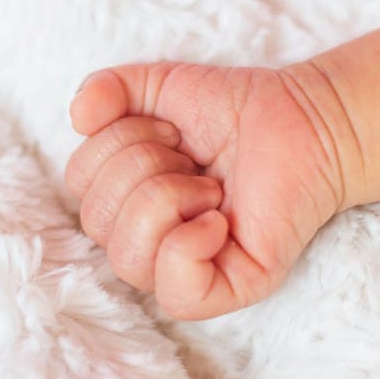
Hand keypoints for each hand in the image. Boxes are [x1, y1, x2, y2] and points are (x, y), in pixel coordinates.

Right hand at [65, 62, 360, 318]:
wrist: (302, 116)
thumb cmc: (232, 109)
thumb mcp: (157, 86)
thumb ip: (109, 90)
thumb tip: (78, 117)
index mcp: (126, 199)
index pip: (80, 183)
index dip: (119, 143)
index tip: (173, 131)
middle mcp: (147, 238)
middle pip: (96, 222)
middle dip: (144, 168)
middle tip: (195, 157)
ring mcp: (187, 268)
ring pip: (129, 259)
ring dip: (167, 201)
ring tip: (212, 185)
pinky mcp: (229, 287)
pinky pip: (177, 292)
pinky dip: (189, 246)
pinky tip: (219, 219)